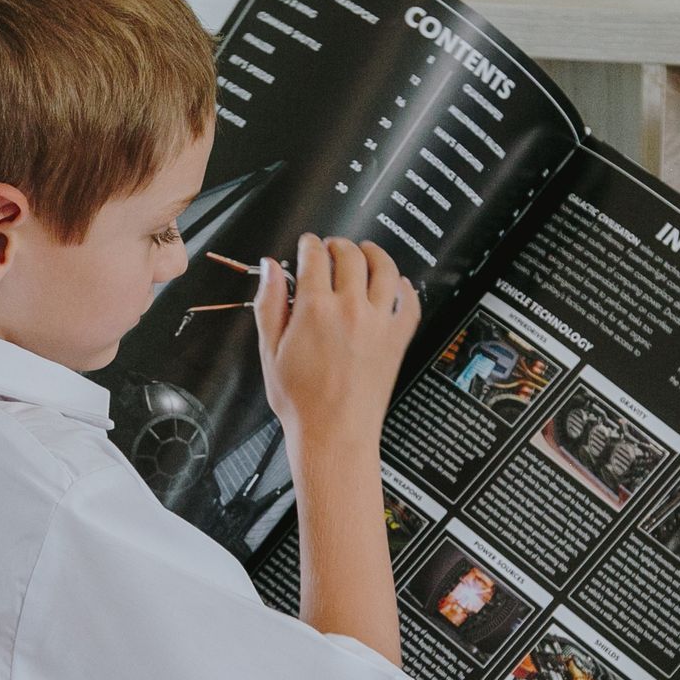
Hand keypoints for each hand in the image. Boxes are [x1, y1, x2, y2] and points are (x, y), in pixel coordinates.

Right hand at [253, 233, 421, 463]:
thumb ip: (269, 304)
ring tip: (366, 252)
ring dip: (373, 254)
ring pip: (384, 269)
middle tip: (333, 248)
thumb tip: (270, 268)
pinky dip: (404, 287)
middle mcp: (350, 309)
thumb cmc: (301, 402)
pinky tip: (396, 284)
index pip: (315, 256)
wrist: (333, 435)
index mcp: (315, 309)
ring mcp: (379, 323)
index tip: (308, 245)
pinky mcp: (398, 339)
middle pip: (349, 255)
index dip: (309, 244)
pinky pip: (409, 302)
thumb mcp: (270, 351)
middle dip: (338, 245)